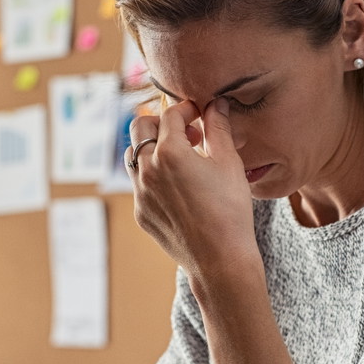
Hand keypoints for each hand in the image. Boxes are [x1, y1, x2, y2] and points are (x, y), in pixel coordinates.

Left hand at [127, 98, 259, 278]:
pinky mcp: (140, 212)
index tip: (200, 115)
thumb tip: (216, 103)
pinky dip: (153, 175)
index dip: (186, 109)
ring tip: (180, 158)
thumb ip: (219, 128)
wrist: (220, 260)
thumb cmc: (230, 210)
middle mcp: (148, 169)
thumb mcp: (229, 163)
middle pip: (139, 127)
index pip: (170, 114)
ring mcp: (140, 193)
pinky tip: (179, 187)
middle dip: (161, 122)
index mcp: (170, 152)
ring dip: (152, 148)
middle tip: (187, 133)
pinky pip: (139, 184)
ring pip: (133, 155)